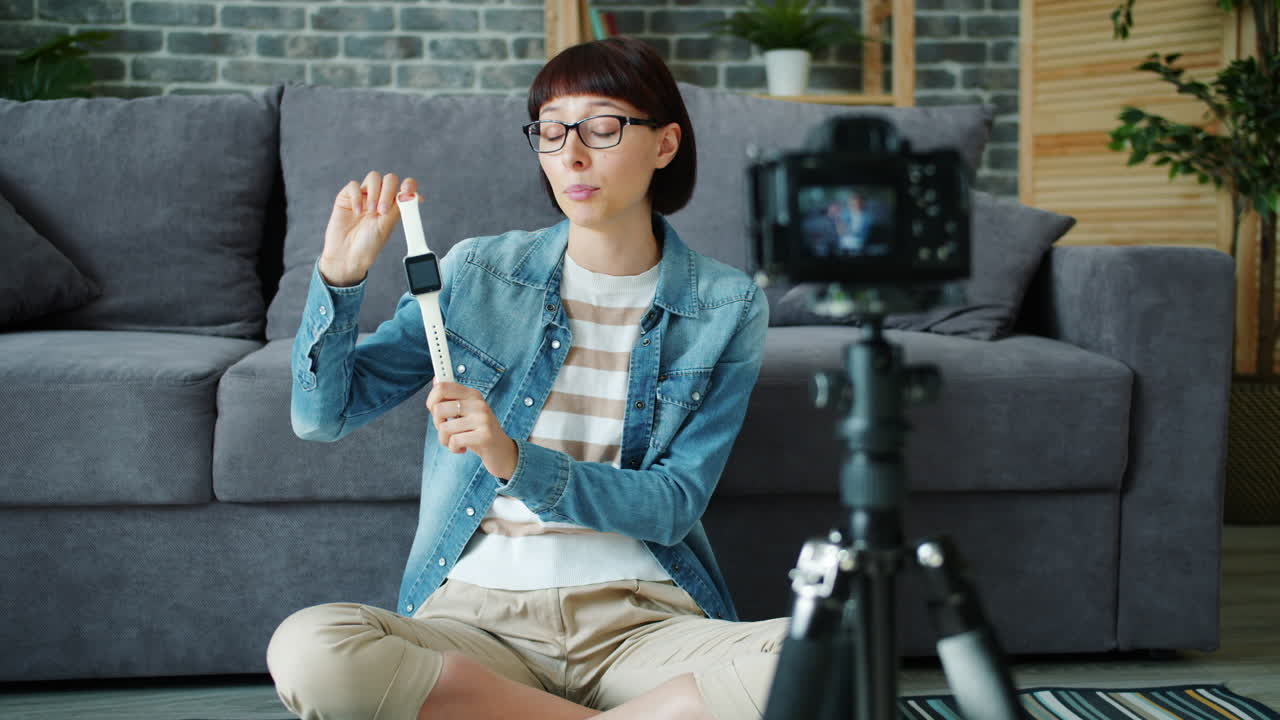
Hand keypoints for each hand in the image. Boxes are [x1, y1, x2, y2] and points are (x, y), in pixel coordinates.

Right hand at [319, 171, 423, 286]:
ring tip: (371, 211)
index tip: (408, 190)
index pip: (404, 188)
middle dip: (388, 191)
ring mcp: (363, 196)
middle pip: (389, 179)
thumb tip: (414, 196)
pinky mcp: (346, 197)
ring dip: (375, 193)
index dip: (409, 184)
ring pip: (373, 177)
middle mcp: (379, 198)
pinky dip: (356, 197)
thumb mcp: (386, 226)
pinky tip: (356, 212)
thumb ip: (397, 208)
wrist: (347, 255)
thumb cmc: (368, 244)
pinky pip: (353, 185)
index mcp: (393, 206)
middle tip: (382, 210)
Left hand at [425, 379, 518, 479]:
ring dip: (445, 440)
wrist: (502, 452)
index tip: (434, 411)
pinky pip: (454, 441)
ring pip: (444, 428)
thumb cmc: (479, 431)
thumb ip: (452, 398)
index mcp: (473, 395)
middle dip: (437, 424)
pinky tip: (462, 448)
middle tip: (447, 430)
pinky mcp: (484, 436)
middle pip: (438, 408)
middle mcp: (479, 404)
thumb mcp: (467, 412)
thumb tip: (436, 380)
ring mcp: (483, 419)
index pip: (442, 387)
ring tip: (456, 442)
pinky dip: (453, 448)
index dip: (431, 400)